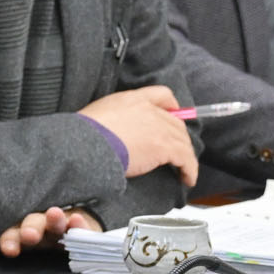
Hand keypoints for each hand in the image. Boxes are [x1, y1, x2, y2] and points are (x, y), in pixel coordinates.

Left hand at [0, 205, 99, 257]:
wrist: (75, 247)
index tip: (9, 250)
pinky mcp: (78, 225)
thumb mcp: (36, 265)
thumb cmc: (47, 260)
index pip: (12, 237)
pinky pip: (78, 225)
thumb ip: (26, 273)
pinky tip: (77, 220)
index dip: (10, 243)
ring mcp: (59, 226)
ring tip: (54, 215)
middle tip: (30, 235)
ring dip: (54, 219)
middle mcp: (39, 230)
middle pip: (32, 226)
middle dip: (30, 230)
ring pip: (54, 221)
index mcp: (23, 238)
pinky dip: (78, 223)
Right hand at [79, 85, 199, 186]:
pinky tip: (187, 179)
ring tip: (185, 170)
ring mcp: (159, 128)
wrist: (85, 143)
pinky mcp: (164, 147)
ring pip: (183, 142)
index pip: (162, 94)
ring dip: (186, 157)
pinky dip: (190, 170)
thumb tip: (122, 131)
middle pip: (176, 123)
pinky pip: (186, 159)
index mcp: (133, 99)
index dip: (172, 106)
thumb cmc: (84, 133)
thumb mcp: (100, 113)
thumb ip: (118, 116)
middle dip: (180, 138)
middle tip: (178, 152)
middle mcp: (150, 111)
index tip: (174, 114)